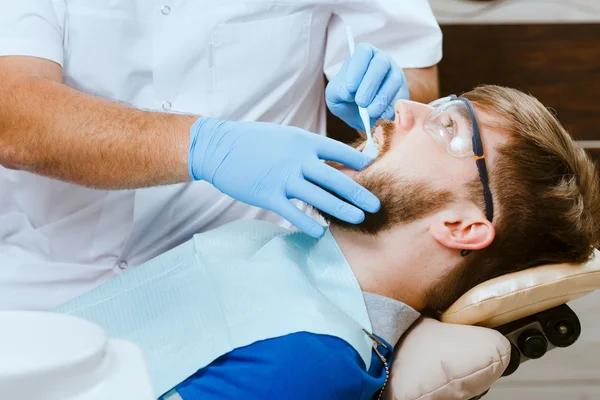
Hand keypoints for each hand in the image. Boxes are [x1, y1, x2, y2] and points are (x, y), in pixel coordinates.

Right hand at [188, 117, 380, 237]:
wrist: (219, 146)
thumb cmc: (253, 140)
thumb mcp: (284, 135)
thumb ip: (307, 147)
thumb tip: (330, 160)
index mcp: (303, 140)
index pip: (339, 151)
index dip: (359, 162)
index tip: (373, 172)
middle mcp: (297, 159)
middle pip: (335, 178)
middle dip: (359, 193)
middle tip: (376, 205)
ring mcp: (283, 178)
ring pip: (319, 197)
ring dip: (341, 210)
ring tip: (358, 219)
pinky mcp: (268, 194)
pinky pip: (294, 213)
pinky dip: (309, 224)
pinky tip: (320, 233)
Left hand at [326, 43, 409, 130]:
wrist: (361, 116)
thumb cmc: (346, 99)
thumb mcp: (334, 95)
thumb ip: (338, 91)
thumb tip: (348, 92)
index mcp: (363, 55)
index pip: (363, 52)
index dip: (357, 68)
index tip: (350, 88)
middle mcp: (381, 60)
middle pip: (381, 63)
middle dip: (370, 84)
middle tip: (361, 102)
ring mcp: (395, 74)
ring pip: (394, 80)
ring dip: (381, 97)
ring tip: (370, 113)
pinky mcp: (403, 92)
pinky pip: (400, 97)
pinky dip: (390, 108)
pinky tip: (380, 117)